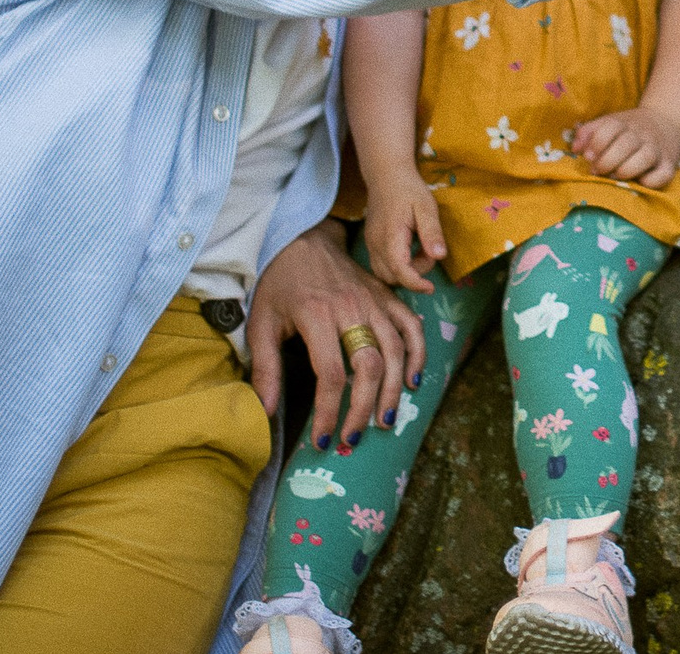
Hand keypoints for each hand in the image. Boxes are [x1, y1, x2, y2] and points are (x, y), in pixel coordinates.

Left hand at [248, 218, 425, 449]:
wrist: (304, 238)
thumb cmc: (279, 284)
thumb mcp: (260, 323)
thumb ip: (265, 368)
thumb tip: (265, 411)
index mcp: (316, 317)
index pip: (330, 374)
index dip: (329, 412)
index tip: (323, 440)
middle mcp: (351, 309)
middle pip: (369, 366)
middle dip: (364, 408)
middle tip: (354, 438)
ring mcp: (375, 301)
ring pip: (395, 350)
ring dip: (394, 389)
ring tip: (386, 420)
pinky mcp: (388, 296)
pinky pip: (412, 326)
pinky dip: (419, 353)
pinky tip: (414, 380)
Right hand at [362, 177, 447, 293]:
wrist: (387, 174)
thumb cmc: (409, 189)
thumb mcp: (427, 208)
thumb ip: (432, 233)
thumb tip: (439, 256)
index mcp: (390, 237)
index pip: (400, 272)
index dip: (416, 283)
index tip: (431, 287)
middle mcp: (375, 244)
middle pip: (392, 277)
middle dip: (414, 274)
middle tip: (429, 253)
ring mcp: (371, 244)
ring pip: (384, 274)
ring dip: (405, 271)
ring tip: (421, 250)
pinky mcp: (371, 242)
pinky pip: (381, 265)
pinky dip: (397, 266)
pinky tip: (410, 249)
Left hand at [574, 102, 679, 185]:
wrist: (668, 121)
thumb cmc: (630, 128)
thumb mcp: (611, 121)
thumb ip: (589, 132)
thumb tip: (575, 149)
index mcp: (625, 123)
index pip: (610, 128)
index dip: (596, 144)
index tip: (588, 157)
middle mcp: (643, 134)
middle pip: (626, 144)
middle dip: (607, 161)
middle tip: (597, 171)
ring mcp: (658, 149)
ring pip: (645, 157)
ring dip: (626, 170)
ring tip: (616, 176)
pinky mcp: (670, 165)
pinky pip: (663, 175)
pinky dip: (651, 181)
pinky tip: (639, 181)